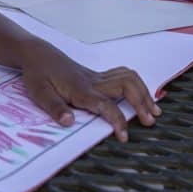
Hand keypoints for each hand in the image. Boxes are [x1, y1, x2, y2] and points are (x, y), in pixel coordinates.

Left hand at [19, 42, 160, 141]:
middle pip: (126, 85)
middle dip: (141, 102)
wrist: (39, 55)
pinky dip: (138, 85)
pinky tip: (143, 96)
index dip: (118, 120)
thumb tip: (69, 122)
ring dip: (144, 92)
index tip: (125, 136)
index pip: (105, 104)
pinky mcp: (99, 76)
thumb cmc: (38, 75)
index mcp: (80, 89)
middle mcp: (93, 82)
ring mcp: (97, 77)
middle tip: (151, 121)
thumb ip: (55, 108)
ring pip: (129, 78)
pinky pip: (124, 75)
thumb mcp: (39, 93)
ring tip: (155, 111)